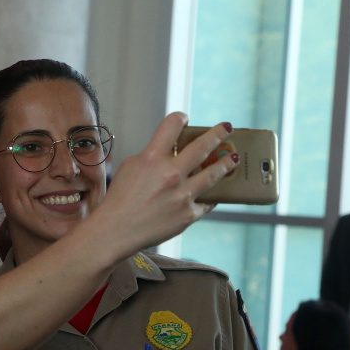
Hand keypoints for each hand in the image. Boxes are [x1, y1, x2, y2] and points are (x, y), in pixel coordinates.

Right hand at [95, 114, 235, 255]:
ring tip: (232, 159)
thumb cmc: (119, 199)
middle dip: (218, 134)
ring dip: (226, 164)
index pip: (172, 125)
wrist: (116, 231)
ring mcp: (182, 195)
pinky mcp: (189, 214)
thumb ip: (152, 156)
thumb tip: (171, 151)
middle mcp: (171, 174)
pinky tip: (217, 193)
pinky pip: (207, 202)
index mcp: (152, 158)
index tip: (185, 120)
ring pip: (213, 174)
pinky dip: (211, 196)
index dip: (180, 118)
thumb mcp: (130, 167)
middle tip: (226, 128)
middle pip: (202, 146)